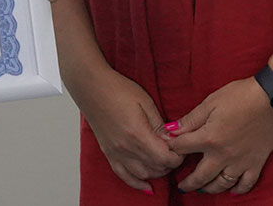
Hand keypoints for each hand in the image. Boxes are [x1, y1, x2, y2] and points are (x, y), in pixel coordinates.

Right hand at [76, 65, 185, 191]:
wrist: (91, 86)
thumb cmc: (117, 89)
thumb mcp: (146, 103)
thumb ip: (160, 125)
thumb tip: (173, 141)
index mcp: (138, 134)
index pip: (165, 158)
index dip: (178, 156)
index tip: (181, 148)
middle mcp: (126, 148)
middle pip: (156, 168)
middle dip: (170, 163)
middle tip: (175, 152)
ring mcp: (115, 152)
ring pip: (143, 174)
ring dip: (156, 171)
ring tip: (163, 161)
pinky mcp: (108, 153)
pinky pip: (123, 175)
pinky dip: (137, 183)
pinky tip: (147, 186)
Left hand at [166, 77, 272, 194]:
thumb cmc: (240, 96)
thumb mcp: (210, 102)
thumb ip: (190, 119)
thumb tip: (169, 130)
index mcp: (209, 138)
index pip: (182, 148)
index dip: (172, 148)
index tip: (168, 150)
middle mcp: (223, 155)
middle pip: (200, 176)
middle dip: (188, 183)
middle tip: (181, 186)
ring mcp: (240, 162)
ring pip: (221, 184)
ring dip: (209, 189)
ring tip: (202, 189)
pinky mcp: (256, 163)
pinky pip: (246, 184)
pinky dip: (237, 190)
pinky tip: (231, 191)